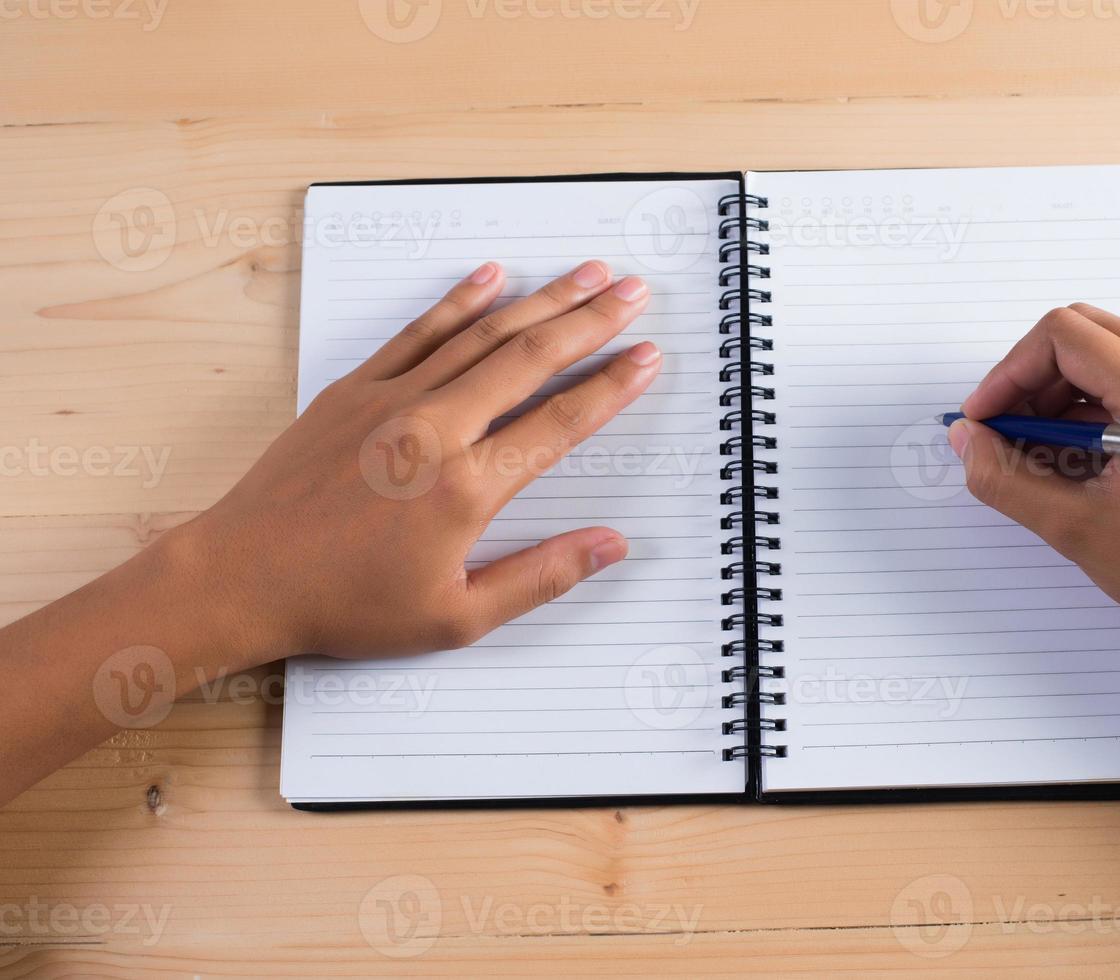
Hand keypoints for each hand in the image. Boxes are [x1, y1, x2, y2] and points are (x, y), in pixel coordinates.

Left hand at [180, 259, 661, 666]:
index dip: (611, 387)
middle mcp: (434, 431)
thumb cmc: (346, 605)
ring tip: (585, 273)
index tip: (646, 356)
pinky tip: (493, 277)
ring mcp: (391, 401)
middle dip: (590, 320)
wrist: (242, 576)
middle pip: (530, 360)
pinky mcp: (353, 389)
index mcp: (466, 489)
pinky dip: (459, 301)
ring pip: (482, 335)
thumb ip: (540, 576)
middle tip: (633, 291)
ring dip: (541, 300)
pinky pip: (418, 332)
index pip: (560, 423)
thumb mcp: (456, 617)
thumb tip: (610, 546)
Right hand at [948, 304, 1119, 646]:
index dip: (1009, 373)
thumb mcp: (1074, 526)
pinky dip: (1091, 406)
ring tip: (1037, 454)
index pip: (1063, 337)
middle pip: (1084, 333)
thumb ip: (1006, 477)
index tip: (985, 419)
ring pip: (1107, 354)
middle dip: (1031, 378)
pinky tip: (1074, 460)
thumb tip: (966, 439)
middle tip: (1004, 431)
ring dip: (1059, 393)